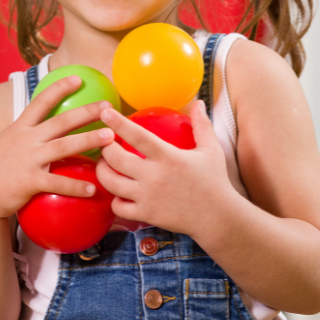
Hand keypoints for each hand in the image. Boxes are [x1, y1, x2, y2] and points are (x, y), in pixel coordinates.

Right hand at [0, 75, 116, 221]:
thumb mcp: (4, 144)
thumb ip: (23, 136)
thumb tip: (42, 129)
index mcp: (19, 129)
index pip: (41, 102)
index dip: (59, 88)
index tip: (78, 77)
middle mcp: (25, 140)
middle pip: (61, 121)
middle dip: (86, 111)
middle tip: (109, 107)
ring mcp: (28, 159)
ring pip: (64, 146)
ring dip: (89, 140)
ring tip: (110, 138)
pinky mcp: (29, 181)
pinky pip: (58, 182)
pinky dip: (77, 186)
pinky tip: (94, 189)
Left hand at [96, 100, 234, 236]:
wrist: (217, 217)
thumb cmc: (214, 181)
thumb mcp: (211, 150)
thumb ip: (201, 125)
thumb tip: (198, 102)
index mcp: (168, 157)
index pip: (137, 136)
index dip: (118, 123)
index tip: (105, 113)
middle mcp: (154, 176)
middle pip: (115, 159)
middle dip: (104, 148)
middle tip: (104, 143)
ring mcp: (147, 197)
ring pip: (111, 183)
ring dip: (102, 171)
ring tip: (105, 165)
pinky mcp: (146, 214)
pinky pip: (118, 207)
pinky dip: (115, 199)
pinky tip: (120, 194)